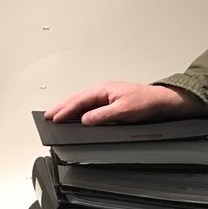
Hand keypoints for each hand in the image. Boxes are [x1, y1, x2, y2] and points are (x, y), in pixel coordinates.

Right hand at [44, 81, 207, 124]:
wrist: (160, 101)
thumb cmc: (145, 102)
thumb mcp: (123, 110)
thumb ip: (102, 115)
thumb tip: (85, 119)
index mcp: (104, 89)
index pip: (80, 100)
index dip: (66, 110)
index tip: (54, 117)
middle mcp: (103, 90)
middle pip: (77, 99)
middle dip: (61, 107)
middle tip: (47, 116)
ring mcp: (106, 95)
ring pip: (82, 102)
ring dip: (68, 108)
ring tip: (56, 116)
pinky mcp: (110, 101)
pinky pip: (89, 105)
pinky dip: (79, 110)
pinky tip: (75, 116)